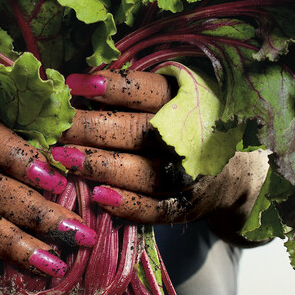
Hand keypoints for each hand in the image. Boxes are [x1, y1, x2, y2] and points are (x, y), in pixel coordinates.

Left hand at [56, 70, 268, 238]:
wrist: (239, 172)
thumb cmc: (190, 125)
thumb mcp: (177, 99)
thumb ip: (136, 93)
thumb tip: (76, 86)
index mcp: (191, 101)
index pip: (150, 91)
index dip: (112, 88)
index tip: (73, 84)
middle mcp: (193, 138)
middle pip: (139, 132)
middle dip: (92, 128)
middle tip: (55, 126)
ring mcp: (192, 176)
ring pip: (145, 173)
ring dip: (101, 166)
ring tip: (64, 158)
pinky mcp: (187, 207)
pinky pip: (155, 210)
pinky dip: (127, 205)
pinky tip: (97, 197)